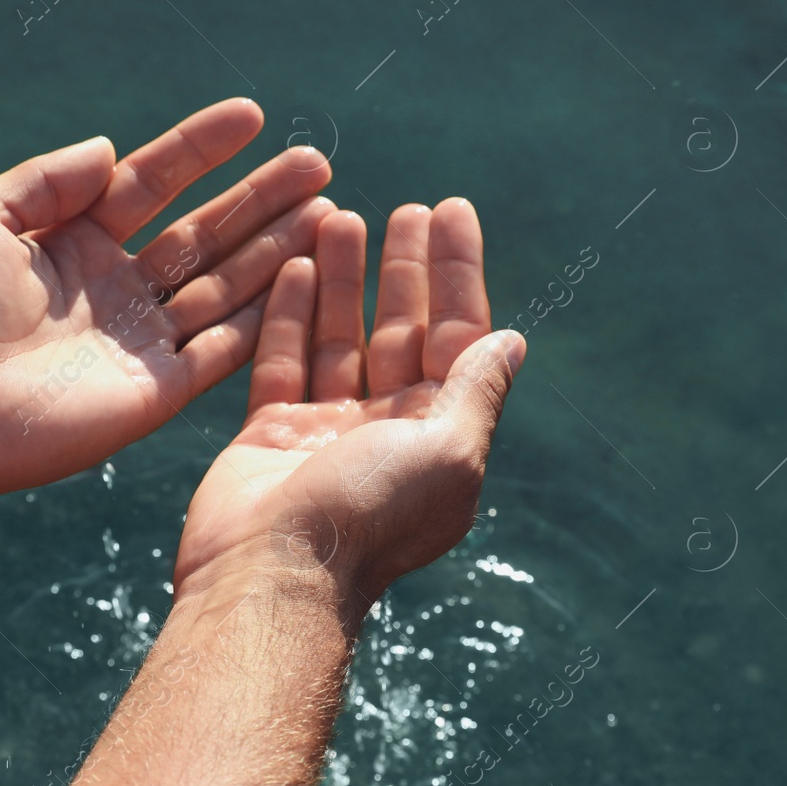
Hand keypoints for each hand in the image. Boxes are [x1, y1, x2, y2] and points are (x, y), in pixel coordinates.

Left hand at [0, 98, 333, 511]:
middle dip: (262, 197)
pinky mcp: (158, 390)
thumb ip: (45, 180)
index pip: (154, 181)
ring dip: (278, 248)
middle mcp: (117, 287)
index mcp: (75, 241)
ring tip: (329, 211)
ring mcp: (142, 339)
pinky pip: (225, 348)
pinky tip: (308, 278)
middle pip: (206, 231)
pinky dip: (268, 315)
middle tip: (317, 164)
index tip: (251, 115)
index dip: (202, 147)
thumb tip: (109, 149)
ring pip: (228, 283)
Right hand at [173, 199, 525, 614]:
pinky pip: (285, 360)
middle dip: (406, 269)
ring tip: (342, 216)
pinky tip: (297, 264)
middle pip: (403, 331)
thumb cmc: (369, 514)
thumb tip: (514, 340)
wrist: (272, 574)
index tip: (452, 213)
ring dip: (345, 278)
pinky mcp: (272, 432)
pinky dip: (291, 313)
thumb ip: (477, 389)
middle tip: (405, 210)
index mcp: (440, 435)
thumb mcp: (447, 449)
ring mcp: (329, 430)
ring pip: (342, 338)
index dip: (458, 273)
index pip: (458, 336)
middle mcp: (389, 429)